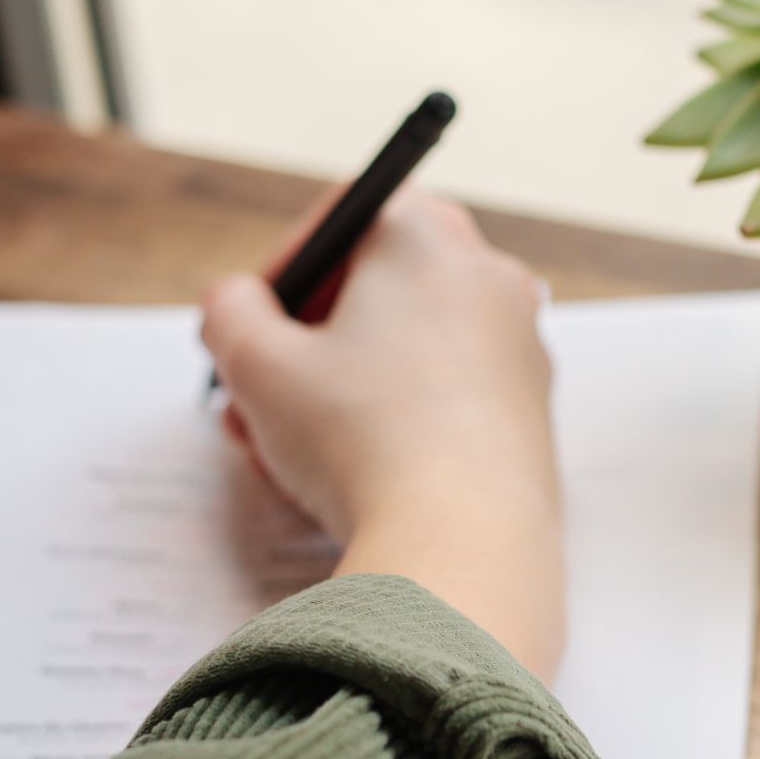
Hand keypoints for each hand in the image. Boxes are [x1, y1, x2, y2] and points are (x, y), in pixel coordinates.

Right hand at [201, 193, 566, 679]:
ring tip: (283, 450)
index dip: (287, 266)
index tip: (253, 318)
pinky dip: (393, 420)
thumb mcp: (257, 366)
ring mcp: (519, 347)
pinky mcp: (532, 412)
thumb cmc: (361, 439)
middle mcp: (487, 277)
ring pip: (407, 349)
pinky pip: (447, 396)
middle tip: (258, 391)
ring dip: (337, 388)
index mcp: (426, 239)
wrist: (463, 542)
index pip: (348, 216)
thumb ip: (227, 313)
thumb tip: (234, 303)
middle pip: (377, 288)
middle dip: (304, 341)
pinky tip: (347, 477)